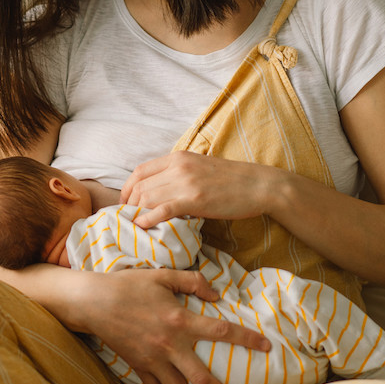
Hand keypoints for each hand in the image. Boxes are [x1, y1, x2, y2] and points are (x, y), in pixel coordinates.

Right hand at [73, 268, 270, 383]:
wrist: (93, 301)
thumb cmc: (129, 285)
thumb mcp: (162, 275)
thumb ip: (192, 281)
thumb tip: (216, 294)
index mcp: (179, 319)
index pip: (221, 331)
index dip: (246, 339)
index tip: (266, 347)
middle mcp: (169, 345)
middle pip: (202, 376)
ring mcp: (153, 359)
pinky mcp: (138, 366)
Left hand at [120, 151, 283, 228]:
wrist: (259, 185)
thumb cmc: (231, 180)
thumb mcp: (199, 167)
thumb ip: (178, 173)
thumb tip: (159, 189)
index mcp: (178, 157)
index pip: (140, 171)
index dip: (127, 189)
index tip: (125, 204)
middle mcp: (178, 166)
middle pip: (140, 186)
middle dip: (129, 205)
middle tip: (128, 220)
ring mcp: (186, 182)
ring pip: (148, 198)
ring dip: (137, 213)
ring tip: (135, 226)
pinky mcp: (195, 199)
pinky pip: (163, 209)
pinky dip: (149, 218)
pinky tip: (143, 226)